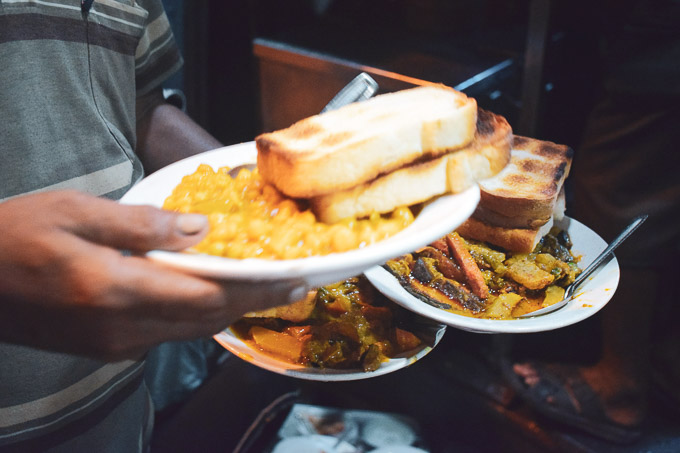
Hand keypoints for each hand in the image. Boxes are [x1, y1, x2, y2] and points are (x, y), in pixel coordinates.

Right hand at [0, 191, 306, 360]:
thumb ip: (143, 225)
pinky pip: (170, 334)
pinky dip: (200, 317)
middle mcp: (121, 328)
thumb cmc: (12, 236)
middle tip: (296, 285)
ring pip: (192, 331)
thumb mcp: (76, 212)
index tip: (296, 278)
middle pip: (208, 319)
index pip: (208, 293)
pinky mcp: (107, 348)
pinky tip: (214, 297)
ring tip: (267, 292)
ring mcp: (114, 344)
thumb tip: (201, 230)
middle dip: (256, 302)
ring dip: (232, 311)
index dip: (258, 288)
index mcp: (115, 290)